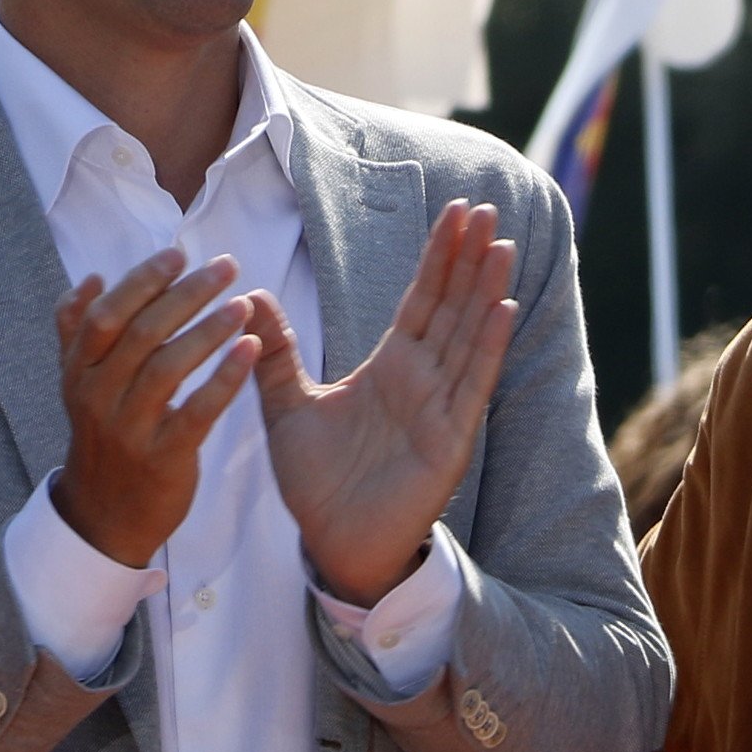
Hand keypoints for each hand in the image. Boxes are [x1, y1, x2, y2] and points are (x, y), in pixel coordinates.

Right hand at [49, 250, 255, 568]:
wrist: (104, 517)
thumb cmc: (102, 437)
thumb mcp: (78, 385)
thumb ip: (77, 331)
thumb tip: (92, 279)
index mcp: (78, 372)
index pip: (106, 314)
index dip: (142, 281)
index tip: (178, 254)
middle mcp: (98, 396)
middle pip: (141, 332)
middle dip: (186, 293)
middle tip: (226, 266)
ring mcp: (129, 428)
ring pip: (168, 366)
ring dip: (209, 330)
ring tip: (242, 305)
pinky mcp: (164, 457)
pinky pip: (197, 411)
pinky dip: (225, 377)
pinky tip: (250, 350)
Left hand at [248, 198, 517, 604]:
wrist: (333, 543)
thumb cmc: (317, 482)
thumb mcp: (286, 407)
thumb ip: (275, 352)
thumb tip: (250, 294)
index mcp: (390, 367)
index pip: (421, 299)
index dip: (438, 257)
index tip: (455, 211)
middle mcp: (423, 380)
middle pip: (452, 306)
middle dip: (469, 258)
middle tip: (486, 208)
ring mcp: (441, 407)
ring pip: (469, 336)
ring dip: (486, 289)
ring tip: (502, 243)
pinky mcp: (450, 440)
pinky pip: (472, 384)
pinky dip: (487, 345)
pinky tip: (502, 307)